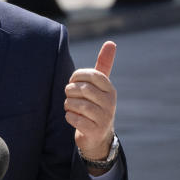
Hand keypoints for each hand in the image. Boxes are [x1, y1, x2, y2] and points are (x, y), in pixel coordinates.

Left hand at [64, 41, 116, 172]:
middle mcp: (110, 103)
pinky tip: (72, 117)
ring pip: (78, 104)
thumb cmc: (96, 104)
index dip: (78, 75)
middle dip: (70, 91)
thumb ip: (104, 64)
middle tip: (69, 95)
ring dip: (68, 104)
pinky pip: (75, 119)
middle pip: (83, 89)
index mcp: (110, 89)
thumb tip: (111, 42)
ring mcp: (104, 118)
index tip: (73, 80)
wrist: (98, 137)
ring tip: (70, 106)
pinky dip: (69, 117)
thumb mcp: (100, 86)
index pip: (93, 75)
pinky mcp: (95, 131)